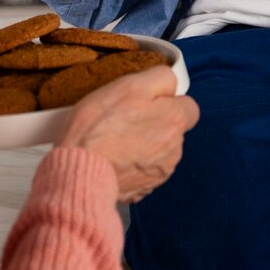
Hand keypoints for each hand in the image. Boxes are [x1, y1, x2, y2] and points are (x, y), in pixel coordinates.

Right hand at [55, 66, 199, 203]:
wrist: (80, 170)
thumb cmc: (101, 127)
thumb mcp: (130, 85)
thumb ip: (160, 78)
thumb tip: (172, 82)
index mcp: (174, 121)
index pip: (189, 107)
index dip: (168, 101)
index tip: (147, 101)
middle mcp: (174, 150)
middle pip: (171, 130)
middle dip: (153, 123)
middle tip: (124, 118)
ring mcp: (159, 173)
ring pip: (157, 151)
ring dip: (142, 145)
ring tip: (114, 140)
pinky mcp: (143, 190)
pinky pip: (142, 171)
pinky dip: (131, 164)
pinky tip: (112, 158)